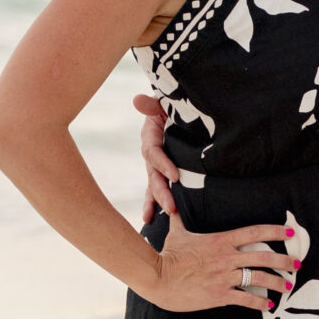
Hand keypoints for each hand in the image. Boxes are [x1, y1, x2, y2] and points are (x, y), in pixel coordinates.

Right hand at [135, 92, 180, 224]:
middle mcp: (151, 153)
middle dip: (161, 192)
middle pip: (153, 175)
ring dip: (157, 201)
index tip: (175, 176)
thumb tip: (137, 100)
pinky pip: (155, 189)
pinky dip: (153, 203)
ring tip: (163, 215)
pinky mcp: (162, 172)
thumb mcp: (165, 103)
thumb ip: (153, 104)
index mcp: (151, 135)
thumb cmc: (174, 106)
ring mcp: (156, 164)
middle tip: (172, 207)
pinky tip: (149, 218)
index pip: (154, 153)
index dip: (163, 164)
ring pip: (154, 185)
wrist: (181, 110)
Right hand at [147, 190, 294, 316]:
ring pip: (259, 279)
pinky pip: (246, 299)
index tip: (290, 233)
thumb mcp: (177, 233)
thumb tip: (172, 204)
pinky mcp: (220, 294)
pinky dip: (259, 303)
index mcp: (221, 240)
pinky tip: (268, 306)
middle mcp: (227, 257)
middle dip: (284, 261)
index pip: (254, 232)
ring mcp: (225, 276)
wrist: (158, 277)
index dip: (275, 232)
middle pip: (263, 257)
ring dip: (277, 282)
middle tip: (297, 264)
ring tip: (288, 286)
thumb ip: (180, 218)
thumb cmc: (168, 255)